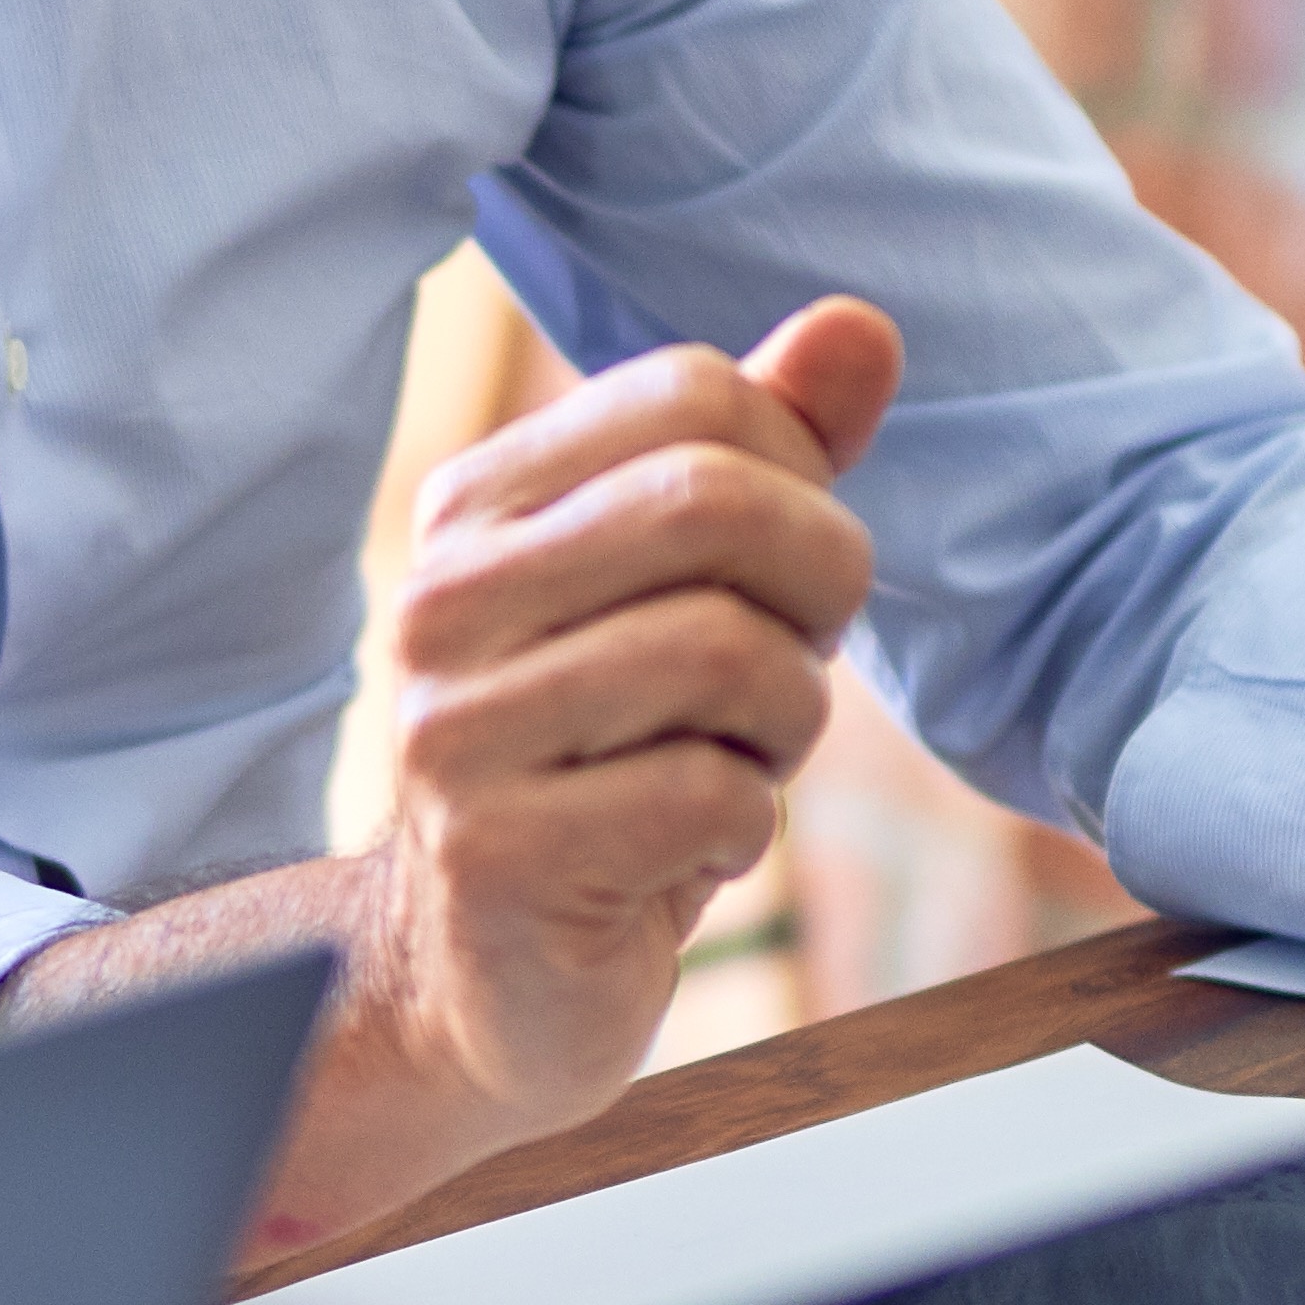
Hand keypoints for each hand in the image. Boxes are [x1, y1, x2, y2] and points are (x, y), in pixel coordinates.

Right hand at [330, 294, 898, 1165]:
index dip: (798, 482)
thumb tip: (862, 327)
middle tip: (788, 676)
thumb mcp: (703, 593)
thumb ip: (776, 454)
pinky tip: (686, 856)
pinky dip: (744, 831)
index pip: (699, 396)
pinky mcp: (492, 853)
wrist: (493, 977)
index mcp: (479, 503)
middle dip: (816, 592)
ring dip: (784, 727)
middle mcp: (441, 597)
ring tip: (730, 768)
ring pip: (728, 653)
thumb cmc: (620, 761)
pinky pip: (712, 795)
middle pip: (717, 503)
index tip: (776, 580)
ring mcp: (453, 728)